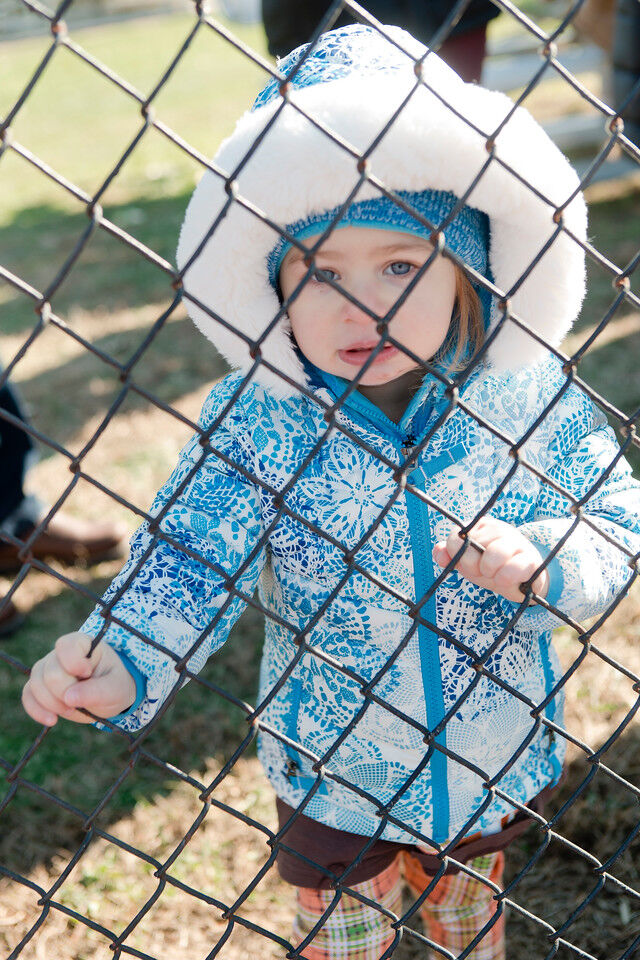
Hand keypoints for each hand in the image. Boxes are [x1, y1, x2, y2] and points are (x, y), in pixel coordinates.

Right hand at [22, 632, 136, 726]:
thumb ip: (97, 691)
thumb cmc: (114, 685)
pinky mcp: (39, 685)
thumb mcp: (116, 688)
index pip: (67, 646)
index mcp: (83, 644)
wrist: (109, 696)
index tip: (88, 674)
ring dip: (53, 704)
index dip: (74, 664)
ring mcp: (47, 667)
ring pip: (36, 684)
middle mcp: (61, 653)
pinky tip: (52, 720)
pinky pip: (27, 695)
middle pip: (51, 673)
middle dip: (65, 693)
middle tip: (81, 701)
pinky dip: (37, 710)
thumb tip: (69, 698)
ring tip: (72, 709)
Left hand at [433, 516, 548, 602]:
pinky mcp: (530, 558)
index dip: (458, 558)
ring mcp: (516, 541)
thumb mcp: (467, 561)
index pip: (455, 538)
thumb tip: (438, 552)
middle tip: (485, 571)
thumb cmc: (491, 566)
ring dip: (490, 573)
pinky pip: (513, 569)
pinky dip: (505, 579)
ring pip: (493, 556)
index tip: (469, 564)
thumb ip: (450, 554)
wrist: (523, 579)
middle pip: (472, 550)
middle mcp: (497, 528)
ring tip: (496, 575)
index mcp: (479, 526)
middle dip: (475, 568)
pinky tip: (507, 580)